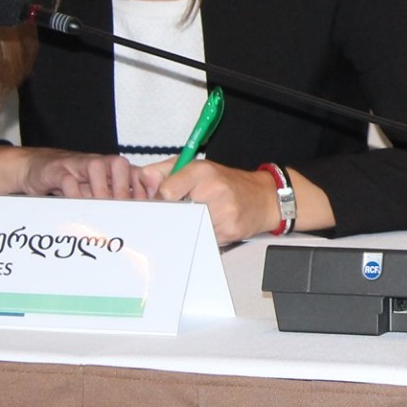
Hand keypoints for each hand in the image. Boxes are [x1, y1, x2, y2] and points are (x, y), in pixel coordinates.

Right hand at [0, 145, 148, 200]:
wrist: (36, 168)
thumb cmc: (72, 180)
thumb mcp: (96, 189)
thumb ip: (116, 198)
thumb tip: (138, 217)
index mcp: (110, 168)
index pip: (134, 171)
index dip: (142, 187)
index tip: (145, 205)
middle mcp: (97, 163)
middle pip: (119, 165)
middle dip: (123, 189)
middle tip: (121, 210)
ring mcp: (76, 165)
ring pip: (96, 167)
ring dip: (100, 190)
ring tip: (100, 209)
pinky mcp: (56, 171)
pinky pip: (67, 179)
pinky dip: (73, 193)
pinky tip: (76, 206)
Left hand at [138, 159, 280, 245]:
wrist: (263, 198)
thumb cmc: (229, 184)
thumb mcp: (196, 168)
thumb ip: (166, 171)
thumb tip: (142, 180)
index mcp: (202, 171)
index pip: (165, 190)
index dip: (162, 200)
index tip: (167, 201)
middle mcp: (213, 188)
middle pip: (174, 211)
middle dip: (174, 215)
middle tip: (182, 212)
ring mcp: (222, 210)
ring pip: (186, 227)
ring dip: (188, 226)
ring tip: (201, 216)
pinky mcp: (228, 230)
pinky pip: (202, 238)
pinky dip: (202, 235)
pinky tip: (212, 225)